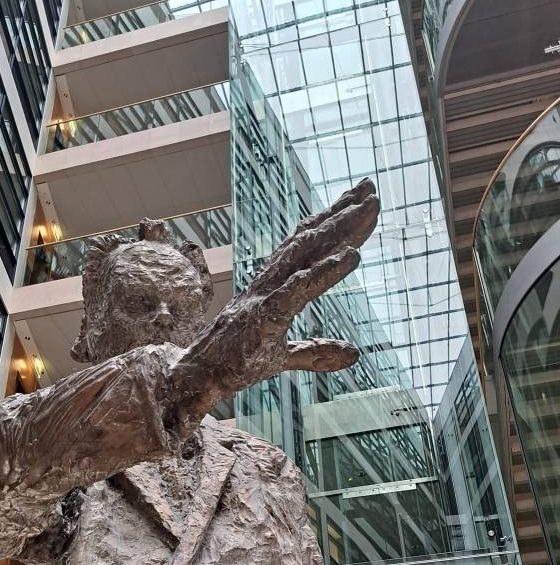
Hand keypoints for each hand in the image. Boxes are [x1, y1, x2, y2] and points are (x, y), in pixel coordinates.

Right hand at [173, 179, 379, 432]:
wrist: (194, 378)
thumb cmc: (232, 363)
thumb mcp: (282, 358)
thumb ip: (316, 352)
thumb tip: (355, 354)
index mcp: (271, 287)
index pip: (305, 248)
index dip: (331, 223)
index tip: (357, 202)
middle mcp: (269, 283)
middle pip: (309, 240)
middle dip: (341, 213)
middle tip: (370, 187)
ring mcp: (266, 296)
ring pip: (308, 254)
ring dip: (340, 229)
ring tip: (368, 207)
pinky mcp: (266, 316)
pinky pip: (301, 289)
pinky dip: (328, 271)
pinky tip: (353, 256)